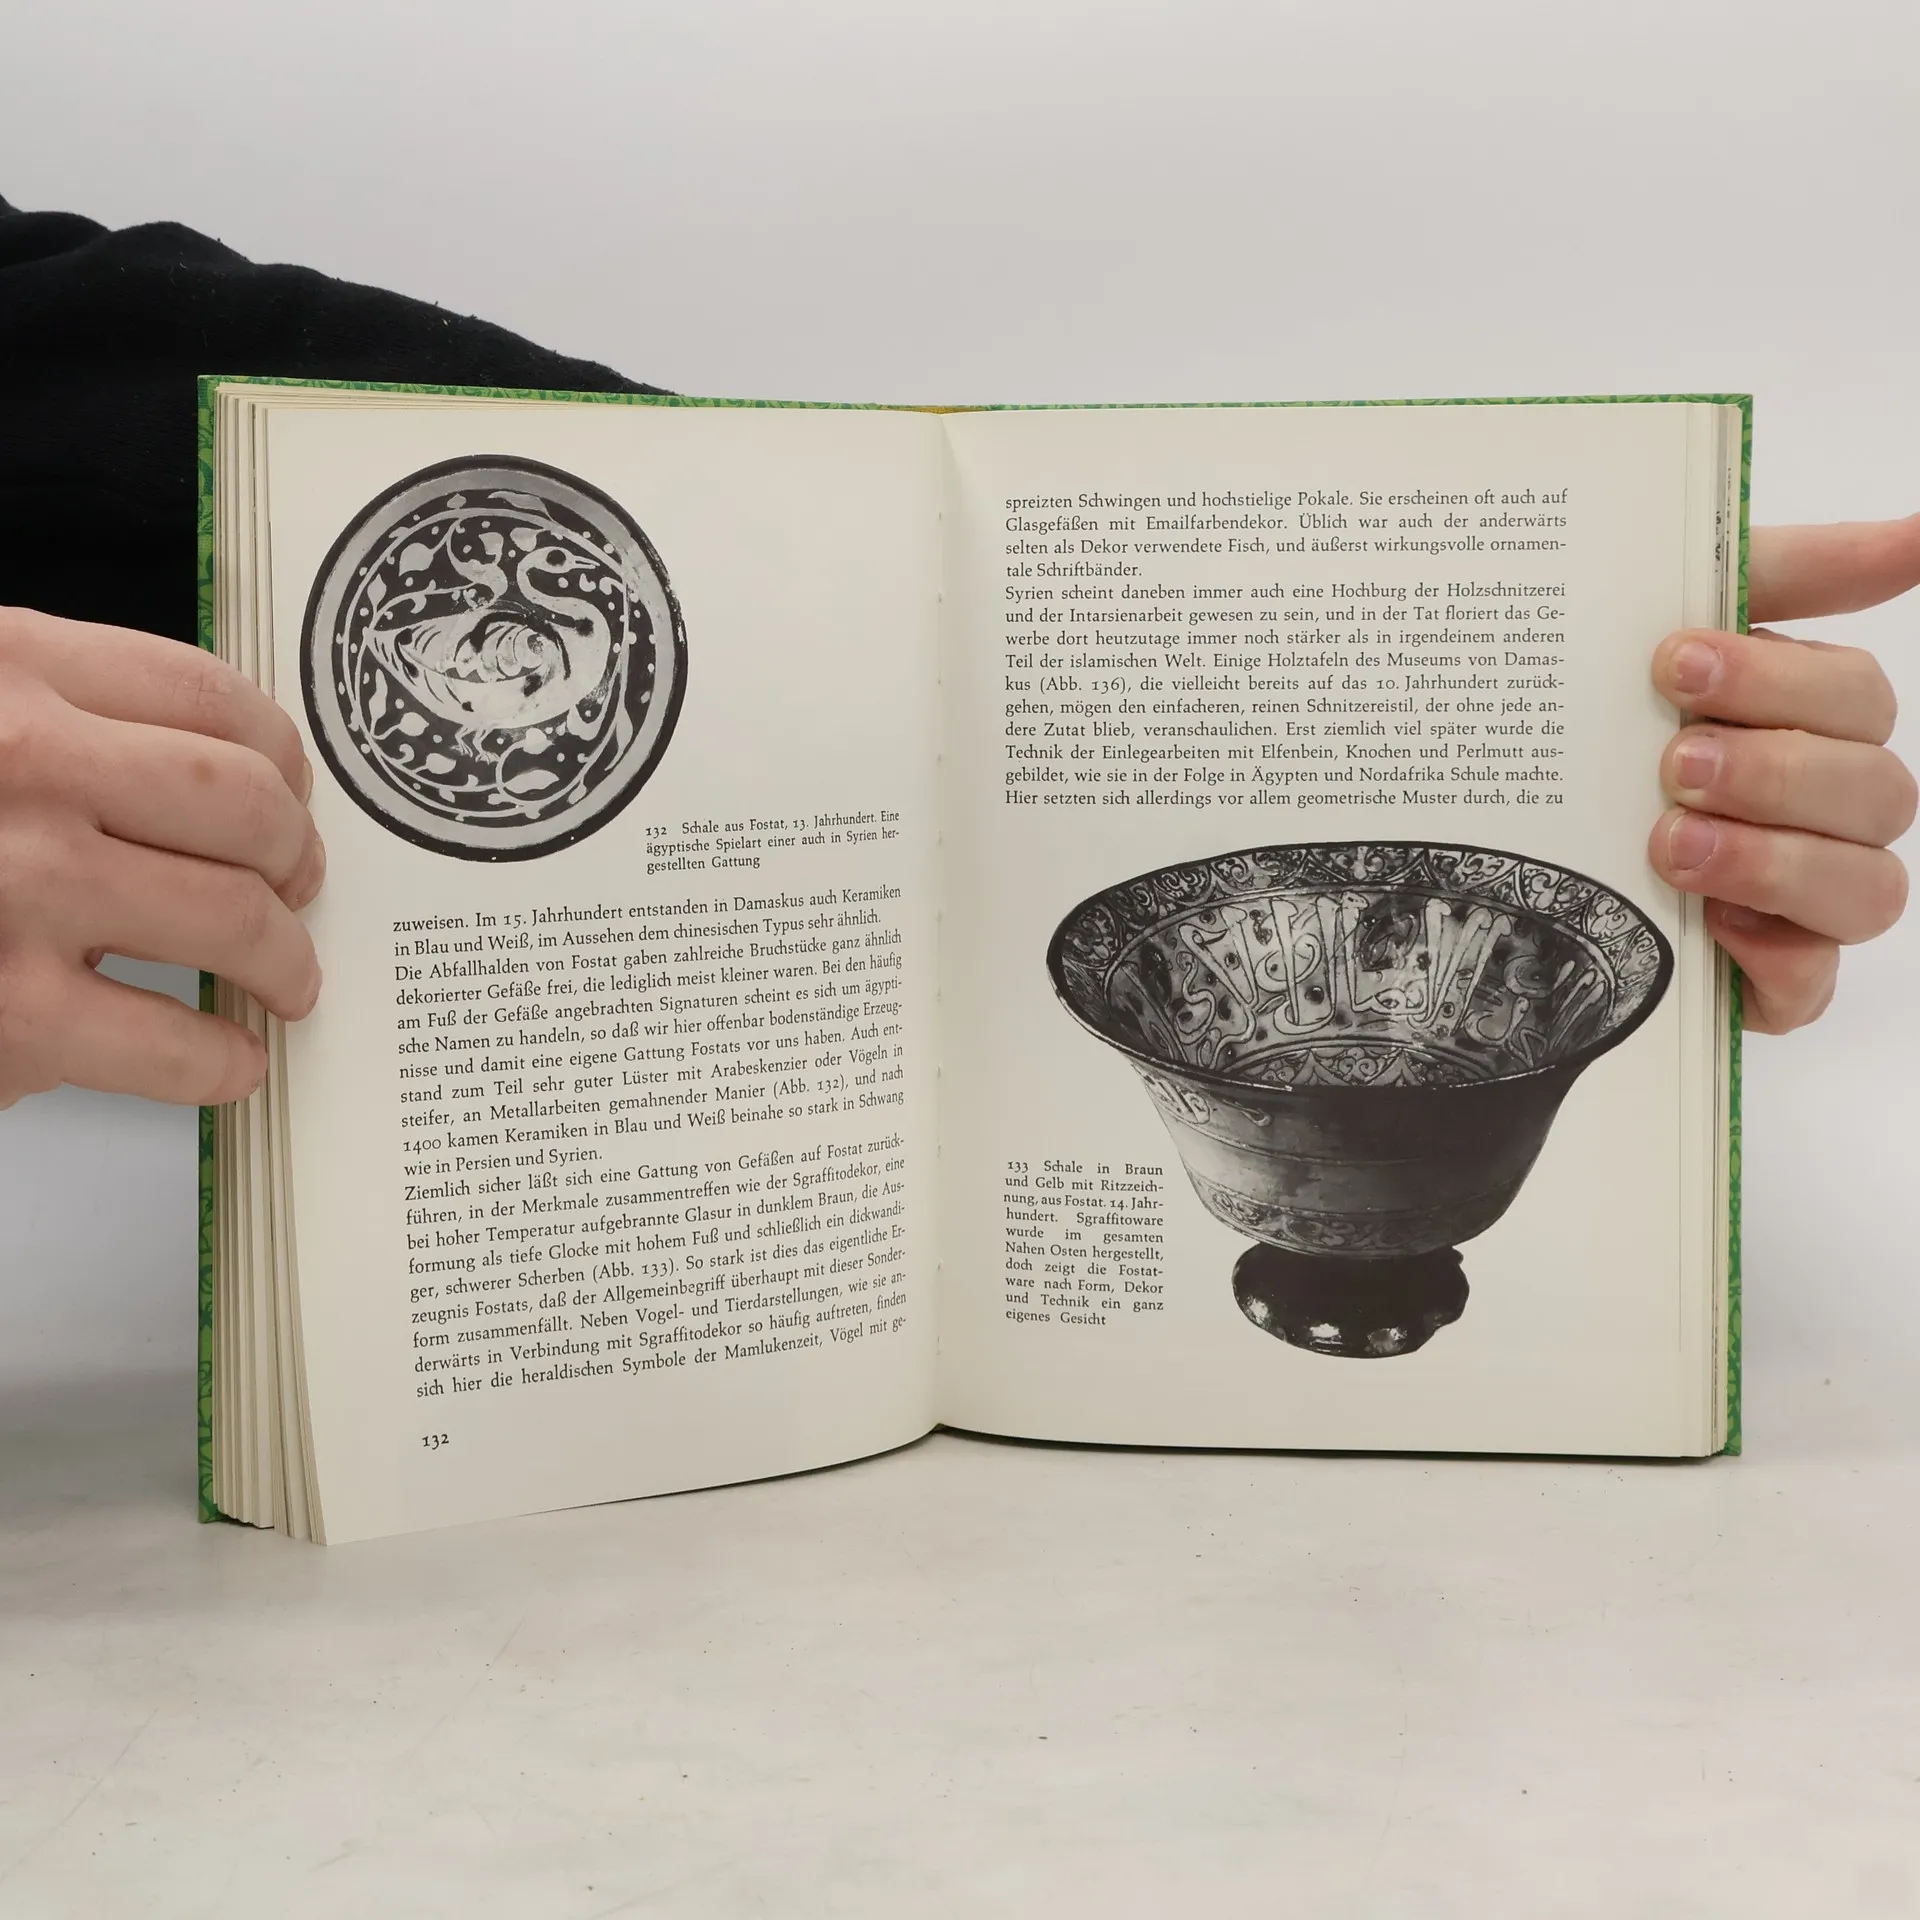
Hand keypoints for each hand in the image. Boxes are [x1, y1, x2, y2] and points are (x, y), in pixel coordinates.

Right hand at [0, 608, 323, 1107]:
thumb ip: (46, 721)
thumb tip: (201, 778)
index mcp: (4, 671)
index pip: (206, 694)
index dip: (279, 755)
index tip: (292, 794)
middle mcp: (21, 766)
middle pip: (243, 804)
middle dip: (295, 856)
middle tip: (299, 889)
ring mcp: (16, 889)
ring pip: (234, 917)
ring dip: (285, 960)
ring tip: (286, 982)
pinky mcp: (10, 1014)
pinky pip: (173, 1043)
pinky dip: (223, 1060)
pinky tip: (229, 1060)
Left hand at [1649, 515, 1918, 1032]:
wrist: (1496, 835)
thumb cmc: (1603, 717)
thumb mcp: (1661, 619)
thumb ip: (1789, 569)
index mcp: (1809, 719)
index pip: (1856, 695)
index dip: (1779, 680)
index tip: (1674, 661)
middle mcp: (1825, 808)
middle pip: (1876, 789)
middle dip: (1774, 771)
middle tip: (1672, 762)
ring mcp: (1805, 900)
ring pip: (1867, 888)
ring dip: (1774, 861)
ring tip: (1670, 843)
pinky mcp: (1768, 979)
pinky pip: (1812, 988)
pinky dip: (1775, 960)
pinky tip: (1713, 927)